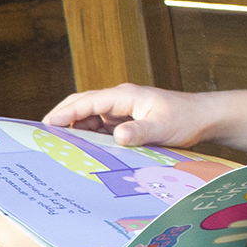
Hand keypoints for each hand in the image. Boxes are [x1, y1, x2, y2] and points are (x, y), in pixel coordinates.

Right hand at [44, 83, 214, 149]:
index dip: (66, 112)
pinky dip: (89, 136)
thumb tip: (117, 135)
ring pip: (90, 117)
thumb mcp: (163, 128)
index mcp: (126, 96)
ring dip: (75, 129)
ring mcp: (122, 110)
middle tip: (42, 137)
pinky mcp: (126, 120)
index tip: (47, 124)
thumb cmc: (186, 118)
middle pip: (83, 105)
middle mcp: (121, 100)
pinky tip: (82, 151)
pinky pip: (101, 127)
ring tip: (57, 148)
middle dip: (63, 118)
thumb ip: (139, 132)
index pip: (88, 101)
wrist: (204, 117)